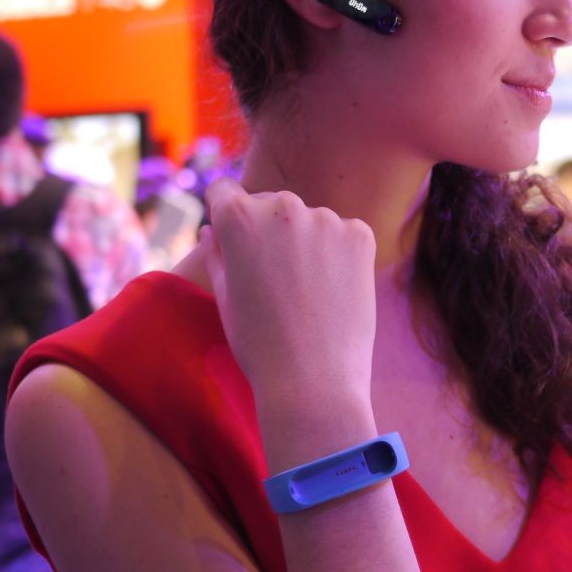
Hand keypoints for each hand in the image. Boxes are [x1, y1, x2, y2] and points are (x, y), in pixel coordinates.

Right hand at [200, 178, 377, 422]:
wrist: (312, 380)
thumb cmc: (258, 343)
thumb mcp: (223, 296)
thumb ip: (217, 253)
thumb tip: (212, 228)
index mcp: (238, 217)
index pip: (224, 191)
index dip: (225, 215)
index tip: (235, 240)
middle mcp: (281, 206)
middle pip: (270, 204)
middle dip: (269, 230)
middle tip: (275, 278)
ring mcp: (325, 218)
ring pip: (309, 220)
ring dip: (306, 241)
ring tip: (307, 291)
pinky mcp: (359, 234)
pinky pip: (344, 233)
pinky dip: (339, 254)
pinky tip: (333, 290)